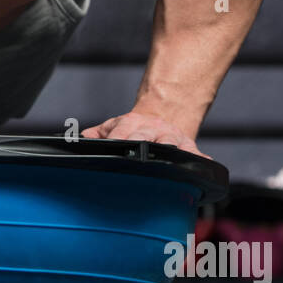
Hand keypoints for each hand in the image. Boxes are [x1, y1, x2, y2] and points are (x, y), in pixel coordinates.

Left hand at [81, 111, 204, 156]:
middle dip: (143, 144)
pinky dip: (199, 160)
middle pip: (147, 137)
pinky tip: (202, 165)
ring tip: (168, 159)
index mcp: (133, 124)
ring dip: (170, 150)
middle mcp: (153, 129)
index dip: (119, 138)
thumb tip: (79, 140)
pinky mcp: (189, 147)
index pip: (123, 131)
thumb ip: (96, 134)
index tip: (116, 145)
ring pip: (172, 144)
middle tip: (138, 155)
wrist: (162, 116)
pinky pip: (196, 154)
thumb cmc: (134, 128)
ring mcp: (172, 138)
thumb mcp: (114, 127)